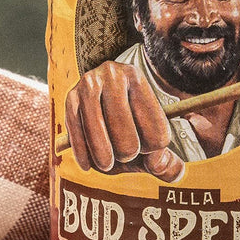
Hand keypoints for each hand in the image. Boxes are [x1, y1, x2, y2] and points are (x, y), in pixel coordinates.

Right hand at [63, 62, 183, 181]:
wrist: (106, 96)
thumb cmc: (136, 124)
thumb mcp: (154, 138)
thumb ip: (168, 163)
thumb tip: (156, 163)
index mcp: (140, 79)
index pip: (155, 127)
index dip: (154, 147)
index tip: (150, 148)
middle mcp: (113, 75)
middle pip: (124, 128)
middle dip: (128, 151)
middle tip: (128, 154)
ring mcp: (89, 85)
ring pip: (97, 130)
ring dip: (104, 156)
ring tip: (108, 164)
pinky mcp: (71, 98)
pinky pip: (76, 132)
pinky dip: (82, 153)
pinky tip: (88, 165)